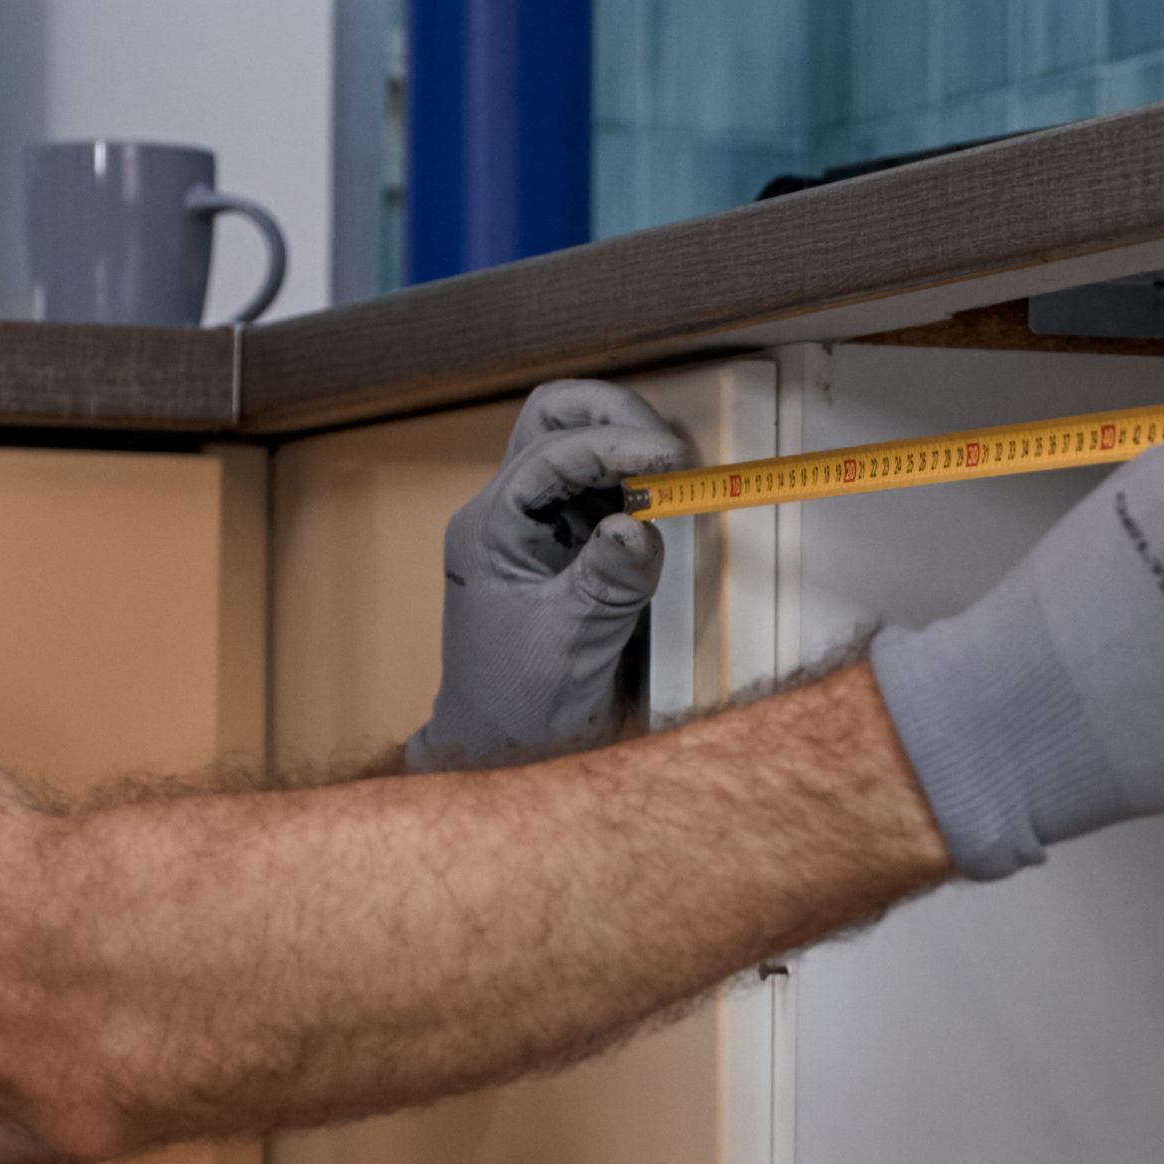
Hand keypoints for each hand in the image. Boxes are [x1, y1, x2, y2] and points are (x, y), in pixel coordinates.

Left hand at [416, 377, 697, 768]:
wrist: (501, 748)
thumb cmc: (520, 704)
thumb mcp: (571, 644)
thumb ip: (608, 582)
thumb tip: (641, 524)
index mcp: (490, 529)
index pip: (550, 455)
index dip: (613, 445)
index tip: (670, 460)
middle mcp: (506, 513)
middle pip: (549, 419)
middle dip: (610, 415)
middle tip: (668, 447)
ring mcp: (533, 524)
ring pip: (572, 441)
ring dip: (624, 444)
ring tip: (673, 476)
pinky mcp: (563, 543)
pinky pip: (597, 487)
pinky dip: (633, 481)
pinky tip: (662, 502)